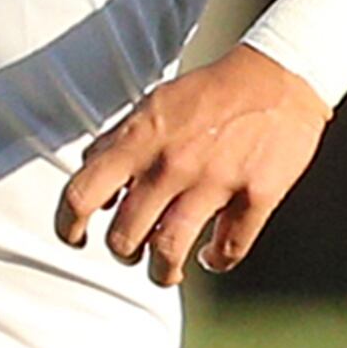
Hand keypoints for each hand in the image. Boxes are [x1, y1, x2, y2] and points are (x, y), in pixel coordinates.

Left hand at [56, 45, 329, 288]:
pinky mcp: (256, 196)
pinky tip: (210, 256)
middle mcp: (171, 164)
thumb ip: (116, 146)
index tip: (74, 238)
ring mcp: (215, 182)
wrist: (279, 74)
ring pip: (169, 252)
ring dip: (162, 273)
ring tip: (165, 272)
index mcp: (139, 140)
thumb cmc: (209, 93)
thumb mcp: (151, 107)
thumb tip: (90, 189)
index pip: (80, 195)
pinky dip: (216, 261)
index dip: (67, 226)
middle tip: (131, 251)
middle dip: (123, 252)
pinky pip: (228, 249)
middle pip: (124, 236)